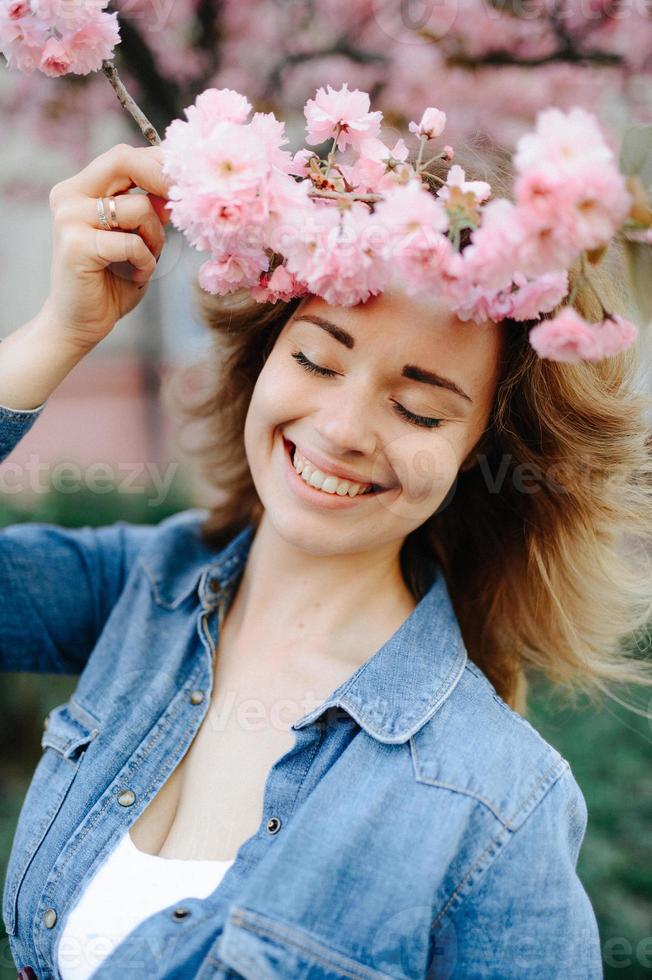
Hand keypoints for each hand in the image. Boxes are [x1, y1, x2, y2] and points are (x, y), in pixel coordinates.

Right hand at [43, 142, 171, 351]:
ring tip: (146, 260)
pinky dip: (145, 261)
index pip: (124, 156)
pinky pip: (132, 243)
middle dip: (163, 181)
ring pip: (138, 207)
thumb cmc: (111, 281)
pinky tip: (136, 276)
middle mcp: (69, 196)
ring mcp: (69, 218)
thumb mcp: (136, 238)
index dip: (159, 164)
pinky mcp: (75, 245)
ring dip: (155, 237)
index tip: (187, 182)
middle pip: (124, 162)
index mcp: (81, 189)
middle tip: (183, 203)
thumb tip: (175, 184)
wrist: (79, 322)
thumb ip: (149, 210)